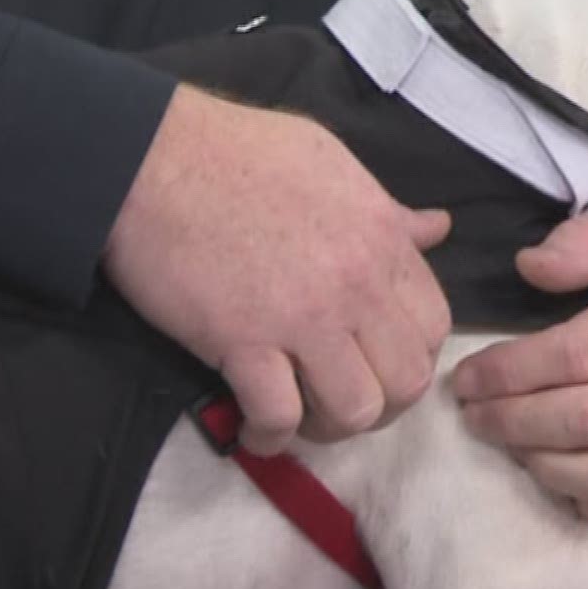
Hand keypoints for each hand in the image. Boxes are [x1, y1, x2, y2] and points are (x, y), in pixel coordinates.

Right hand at [104, 86, 452, 454]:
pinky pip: (279, 417)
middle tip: (340, 399)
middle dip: (380, 406)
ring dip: (329, 427)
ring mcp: (302, 315)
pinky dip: (269, 436)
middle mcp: (355, 283)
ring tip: (301, 417)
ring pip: (355, 410)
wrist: (151, 156)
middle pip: (406, 381)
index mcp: (381, 239)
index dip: (409, 356)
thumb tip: (436, 228)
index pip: (434, 326)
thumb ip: (387, 211)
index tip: (374, 361)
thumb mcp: (331, 165)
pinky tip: (253, 428)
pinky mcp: (243, 341)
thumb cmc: (237, 151)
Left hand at [452, 200, 587, 535]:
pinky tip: (561, 476)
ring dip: (544, 467)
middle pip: (584, 421)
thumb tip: (528, 268)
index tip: (465, 379)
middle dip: (511, 422)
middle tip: (473, 415)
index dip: (507, 373)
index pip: (573, 357)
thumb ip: (582, 241)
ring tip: (510, 444)